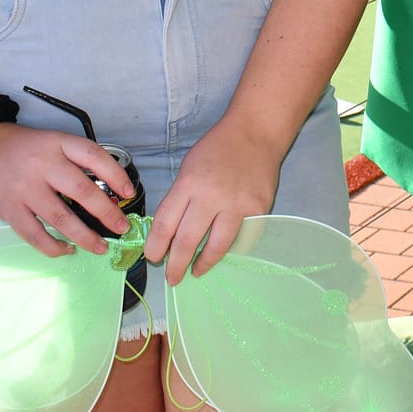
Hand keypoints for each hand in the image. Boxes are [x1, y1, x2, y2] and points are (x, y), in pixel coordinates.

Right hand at [0, 123, 131, 257]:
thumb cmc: (19, 148)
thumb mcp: (49, 142)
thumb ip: (72, 160)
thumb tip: (107, 188)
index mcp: (57, 144)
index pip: (94, 157)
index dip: (116, 175)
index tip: (129, 193)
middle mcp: (43, 165)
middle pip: (82, 191)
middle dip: (107, 212)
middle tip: (122, 227)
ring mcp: (25, 189)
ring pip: (61, 218)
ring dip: (85, 236)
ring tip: (101, 247)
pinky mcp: (9, 209)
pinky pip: (35, 234)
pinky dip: (53, 247)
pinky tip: (66, 250)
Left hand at [145, 124, 280, 283]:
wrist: (256, 133)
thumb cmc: (217, 149)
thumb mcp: (188, 168)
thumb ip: (179, 199)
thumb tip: (169, 234)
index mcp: (189, 184)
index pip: (165, 224)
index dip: (155, 247)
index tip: (153, 257)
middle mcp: (212, 196)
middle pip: (187, 241)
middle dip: (176, 265)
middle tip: (172, 278)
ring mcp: (238, 204)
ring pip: (216, 247)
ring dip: (203, 264)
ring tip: (195, 272)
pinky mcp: (259, 209)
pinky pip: (241, 238)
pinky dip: (229, 248)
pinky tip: (222, 252)